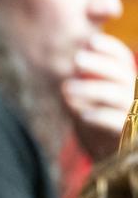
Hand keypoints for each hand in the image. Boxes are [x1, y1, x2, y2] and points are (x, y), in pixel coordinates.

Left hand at [62, 32, 137, 159]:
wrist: (109, 157)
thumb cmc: (97, 121)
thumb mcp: (89, 96)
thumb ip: (83, 79)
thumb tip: (68, 60)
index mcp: (126, 81)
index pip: (122, 59)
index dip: (110, 48)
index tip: (91, 41)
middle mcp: (134, 94)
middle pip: (122, 74)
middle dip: (100, 64)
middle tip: (77, 59)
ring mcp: (135, 114)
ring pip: (119, 95)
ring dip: (92, 89)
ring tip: (66, 88)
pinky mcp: (130, 134)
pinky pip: (118, 122)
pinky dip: (100, 116)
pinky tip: (82, 114)